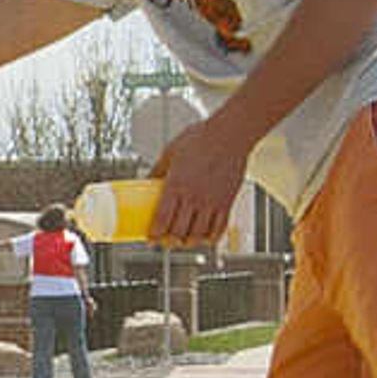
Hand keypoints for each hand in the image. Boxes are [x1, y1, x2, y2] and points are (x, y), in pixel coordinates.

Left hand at [148, 117, 248, 246]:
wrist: (229, 135)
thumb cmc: (200, 139)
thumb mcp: (169, 153)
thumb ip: (158, 170)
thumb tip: (147, 180)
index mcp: (176, 185)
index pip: (162, 219)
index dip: (154, 234)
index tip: (150, 238)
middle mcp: (193, 197)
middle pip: (179, 231)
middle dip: (169, 242)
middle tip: (164, 241)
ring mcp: (211, 202)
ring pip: (198, 234)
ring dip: (189, 242)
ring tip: (182, 241)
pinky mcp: (227, 202)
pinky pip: (219, 228)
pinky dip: (210, 238)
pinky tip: (205, 237)